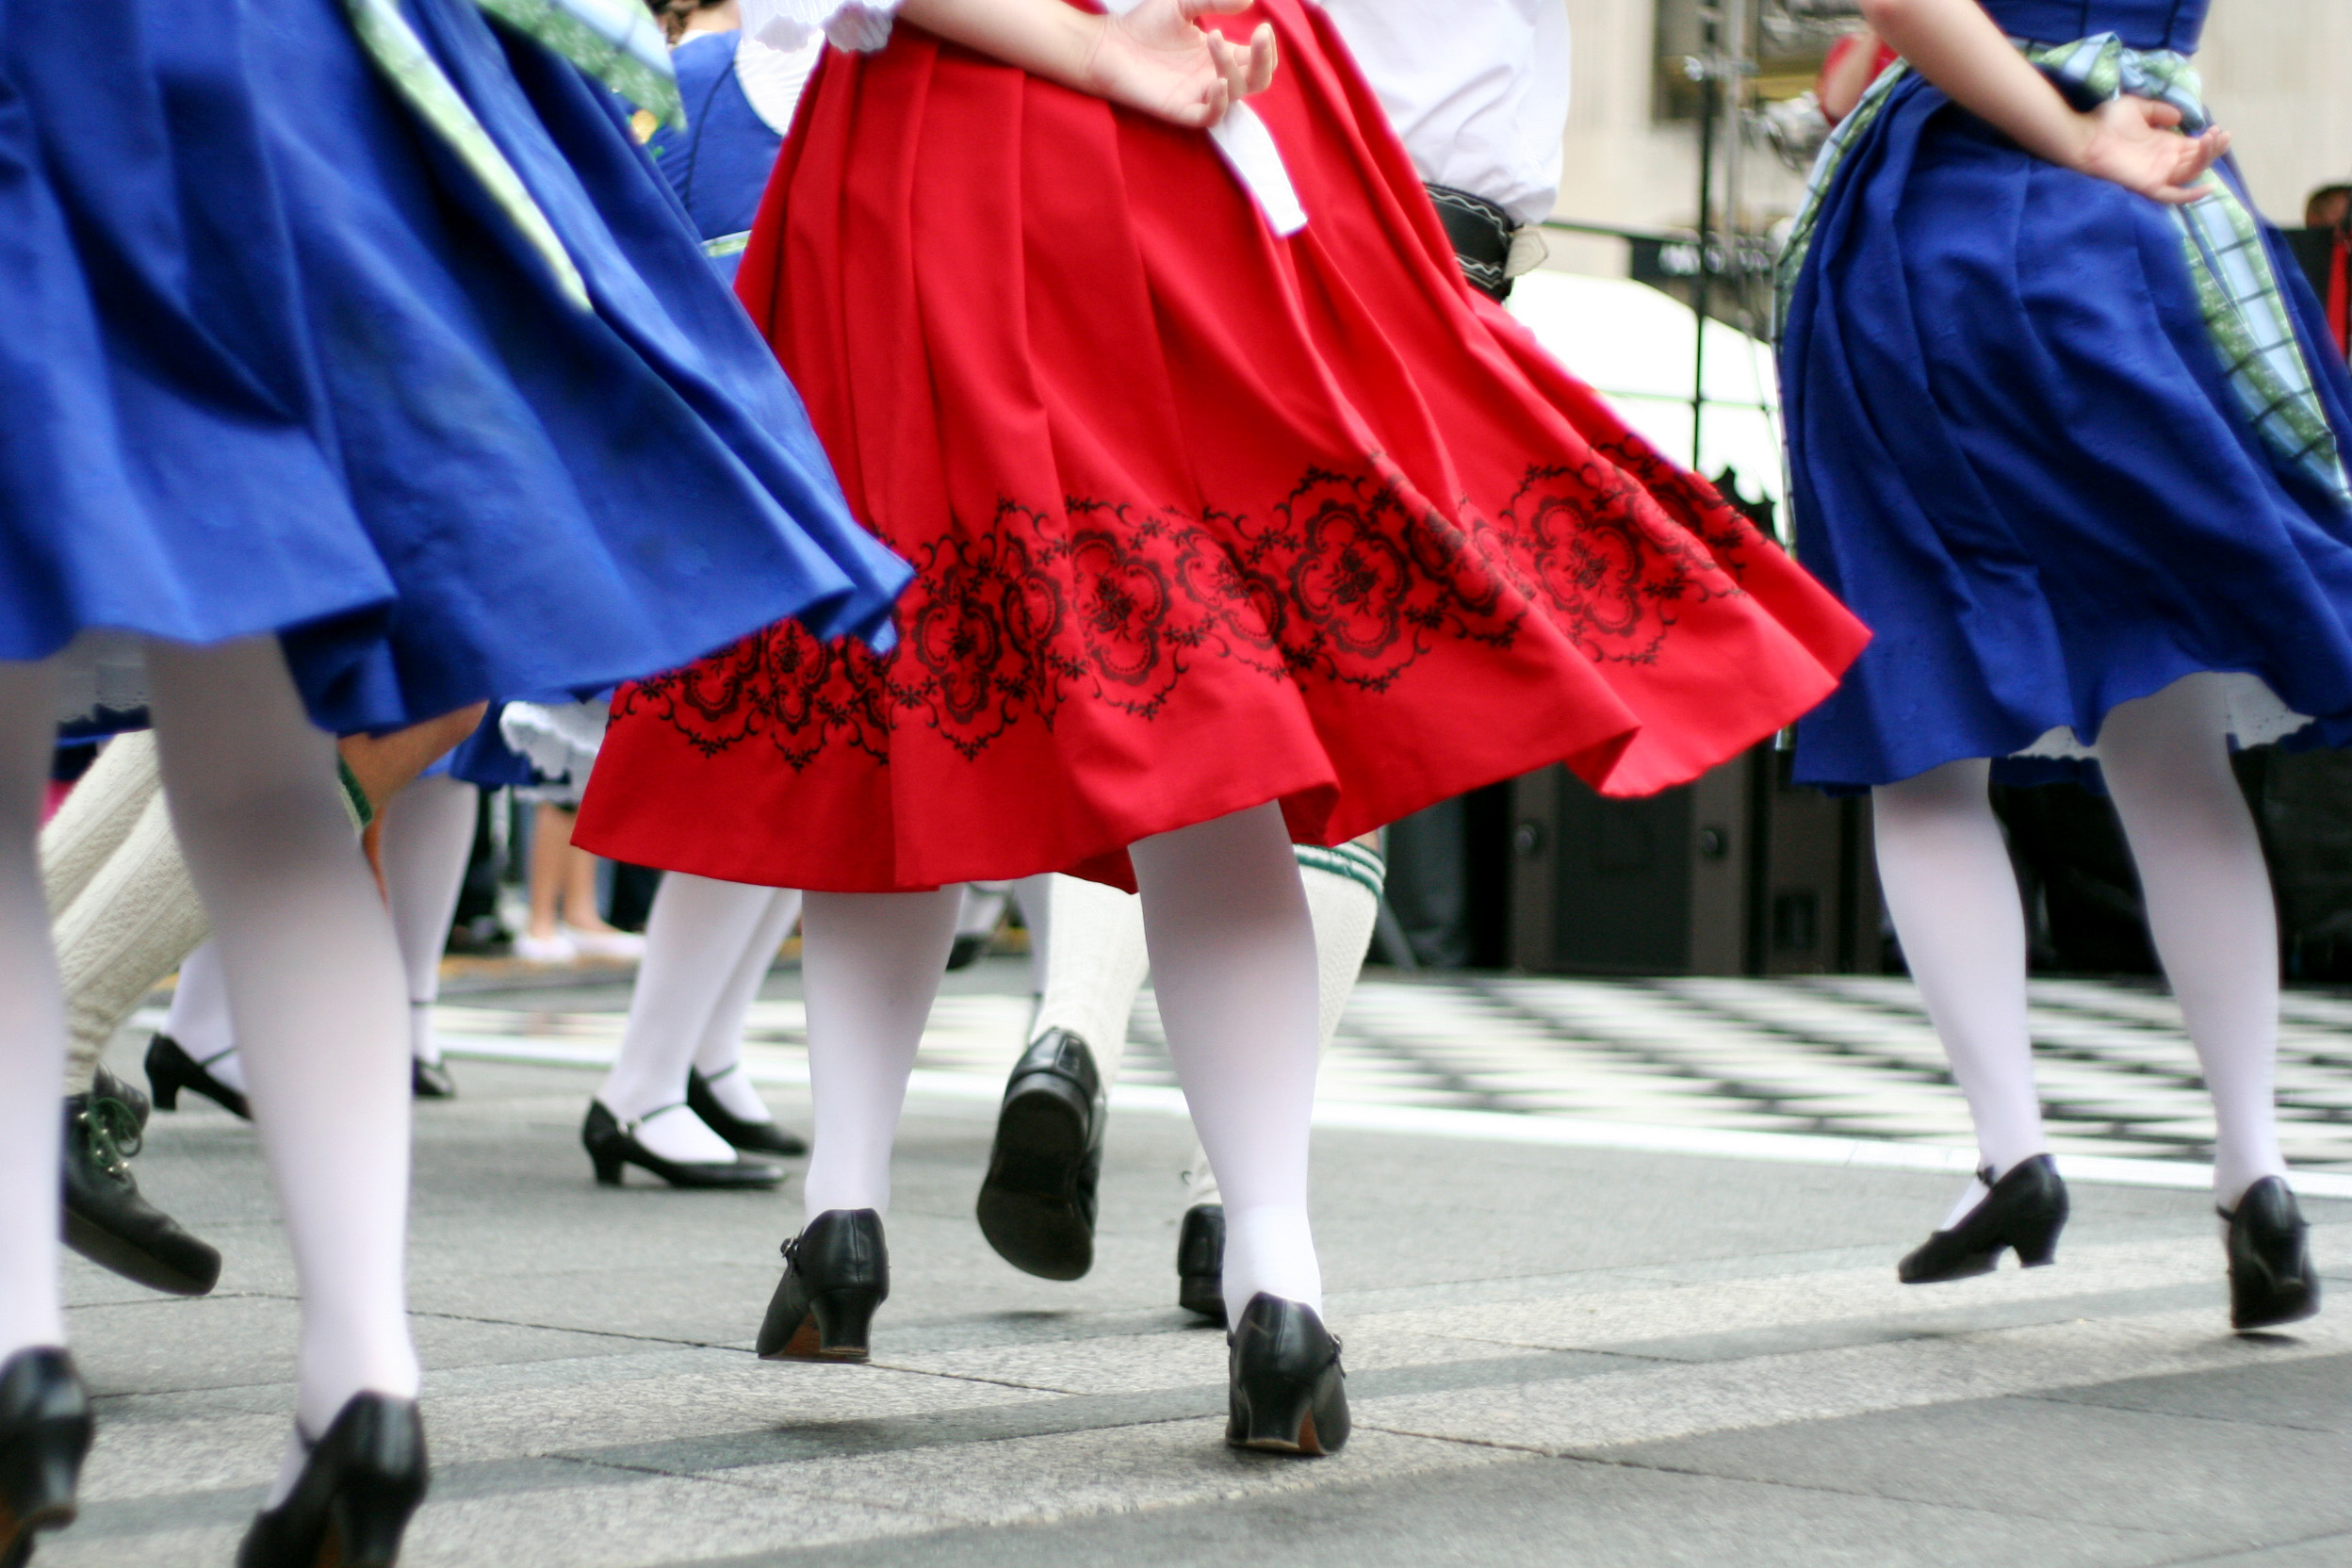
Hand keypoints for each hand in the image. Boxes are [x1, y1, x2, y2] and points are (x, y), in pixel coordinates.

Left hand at [1081, 0, 1275, 127]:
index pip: (1258, 60)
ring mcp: (1198, 95)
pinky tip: (1217, 81)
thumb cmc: (1144, 25)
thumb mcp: (1183, 4)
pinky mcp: (1180, 110)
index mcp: (1219, 56)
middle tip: (1259, 34)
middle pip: (1257, 80)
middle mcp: (1213, 78)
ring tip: (1213, 38)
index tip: (1261, 26)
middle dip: (1263, 58)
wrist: (1107, 45)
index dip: (1267, 47)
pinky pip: (1210, 116)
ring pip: (1236, 93)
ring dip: (1232, 65)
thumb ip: (1215, 0)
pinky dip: (1219, 102)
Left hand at [2071, 96, 2227, 204]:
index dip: (2210, 141)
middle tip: (2220, 134)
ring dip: (2206, 158)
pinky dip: (2191, 196)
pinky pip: (2173, 196)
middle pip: (2198, 160)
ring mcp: (2158, 174)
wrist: (2086, 136)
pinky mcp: (2149, 185)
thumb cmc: (2107, 121)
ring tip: (2212, 140)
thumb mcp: (2138, 108)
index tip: (2219, 129)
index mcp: (2165, 144)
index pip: (2195, 147)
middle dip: (2213, 147)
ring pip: (2191, 172)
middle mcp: (2164, 161)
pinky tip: (2207, 187)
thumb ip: (2159, 111)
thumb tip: (2179, 118)